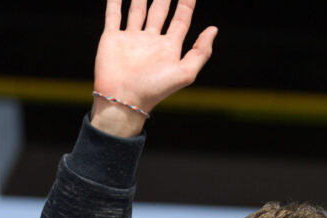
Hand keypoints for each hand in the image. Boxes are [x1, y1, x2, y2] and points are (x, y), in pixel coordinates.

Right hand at [91, 0, 217, 135]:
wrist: (124, 99)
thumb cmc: (156, 89)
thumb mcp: (186, 72)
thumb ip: (201, 52)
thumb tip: (214, 29)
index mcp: (169, 48)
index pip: (181, 19)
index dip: (186, 3)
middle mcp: (151, 40)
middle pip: (160, 11)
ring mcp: (131, 38)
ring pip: (138, 10)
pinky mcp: (112, 38)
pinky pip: (113, 15)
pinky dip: (115, 2)